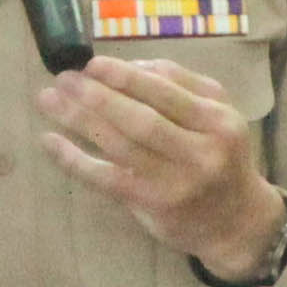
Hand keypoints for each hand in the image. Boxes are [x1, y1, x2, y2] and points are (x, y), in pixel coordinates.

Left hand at [37, 56, 282, 277]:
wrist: (237, 223)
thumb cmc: (220, 156)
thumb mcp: (218, 115)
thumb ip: (182, 85)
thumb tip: (129, 66)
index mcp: (217, 121)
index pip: (166, 92)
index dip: (125, 77)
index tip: (92, 64)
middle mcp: (200, 152)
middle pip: (141, 119)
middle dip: (97, 96)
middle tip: (64, 78)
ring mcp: (175, 183)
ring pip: (120, 146)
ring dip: (79, 120)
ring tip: (49, 100)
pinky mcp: (152, 206)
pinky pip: (106, 179)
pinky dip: (74, 159)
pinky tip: (50, 141)